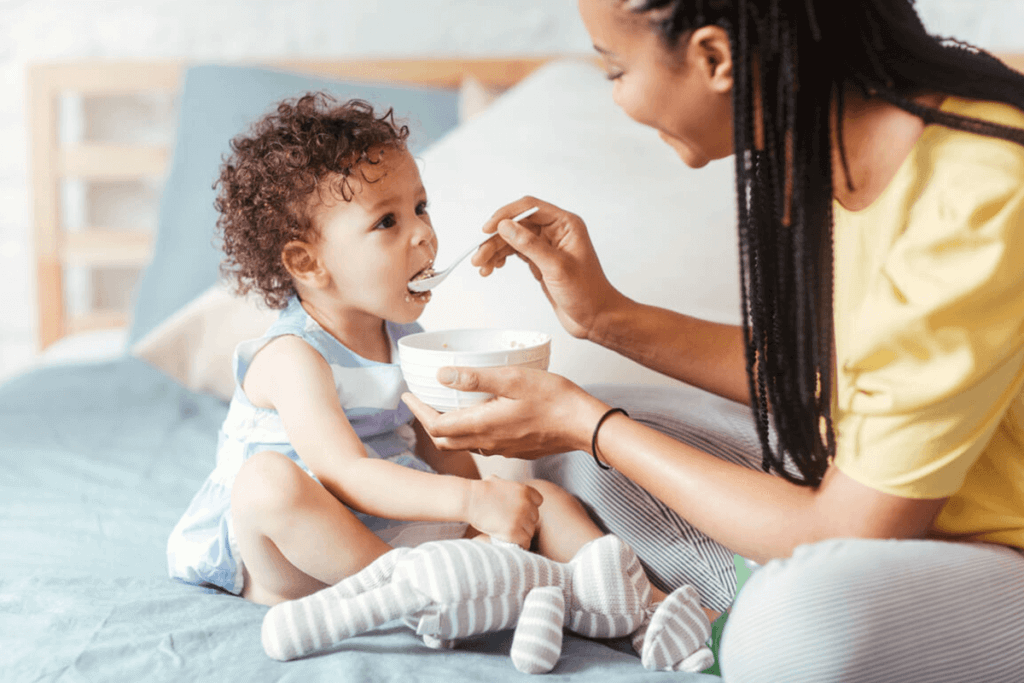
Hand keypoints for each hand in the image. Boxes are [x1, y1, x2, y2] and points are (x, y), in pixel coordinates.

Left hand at [403, 365, 609, 459]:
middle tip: (421, 402)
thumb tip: (441, 375)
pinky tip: (477, 415)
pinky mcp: (514, 449)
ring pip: (462, 444)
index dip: (418, 411)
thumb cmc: (554, 399)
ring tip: (444, 406)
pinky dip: (468, 431)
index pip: (436, 426)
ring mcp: (501, 449)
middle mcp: (487, 442)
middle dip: (428, 421)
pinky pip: (482, 444)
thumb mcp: (513, 379)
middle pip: (444, 440)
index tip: (409, 395)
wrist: (584, 425)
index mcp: (482, 425)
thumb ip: (476, 379)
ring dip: (447, 428)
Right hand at [465, 476, 543, 548]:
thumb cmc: (479, 490)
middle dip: (525, 521)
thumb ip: (507, 485)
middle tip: (512, 523)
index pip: (538, 502)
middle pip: (534, 518)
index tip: (519, 511)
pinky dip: (519, 544)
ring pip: (530, 531)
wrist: (469, 500)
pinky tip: (511, 541)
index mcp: (525, 490)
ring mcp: (521, 519)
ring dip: (522, 533)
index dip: (529, 507)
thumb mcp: (498, 480)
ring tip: (509, 532)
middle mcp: (526, 504)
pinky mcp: (513, 532)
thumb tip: (501, 483)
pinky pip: (525, 542)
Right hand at [472, 197, 628, 340]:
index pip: (530, 208)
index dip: (506, 216)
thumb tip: (506, 226)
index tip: (488, 229)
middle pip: (517, 226)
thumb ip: (530, 245)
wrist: (596, 318)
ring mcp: (547, 247)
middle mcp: (556, 232)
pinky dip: (502, 259)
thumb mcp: (556, 267)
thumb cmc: (588, 293)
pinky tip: (493, 268)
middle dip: (496, 240)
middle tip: (479, 256)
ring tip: (482, 266)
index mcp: (566, 224)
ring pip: (513, 240)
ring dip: (495, 251)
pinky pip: (516, 253)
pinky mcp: (540, 262)